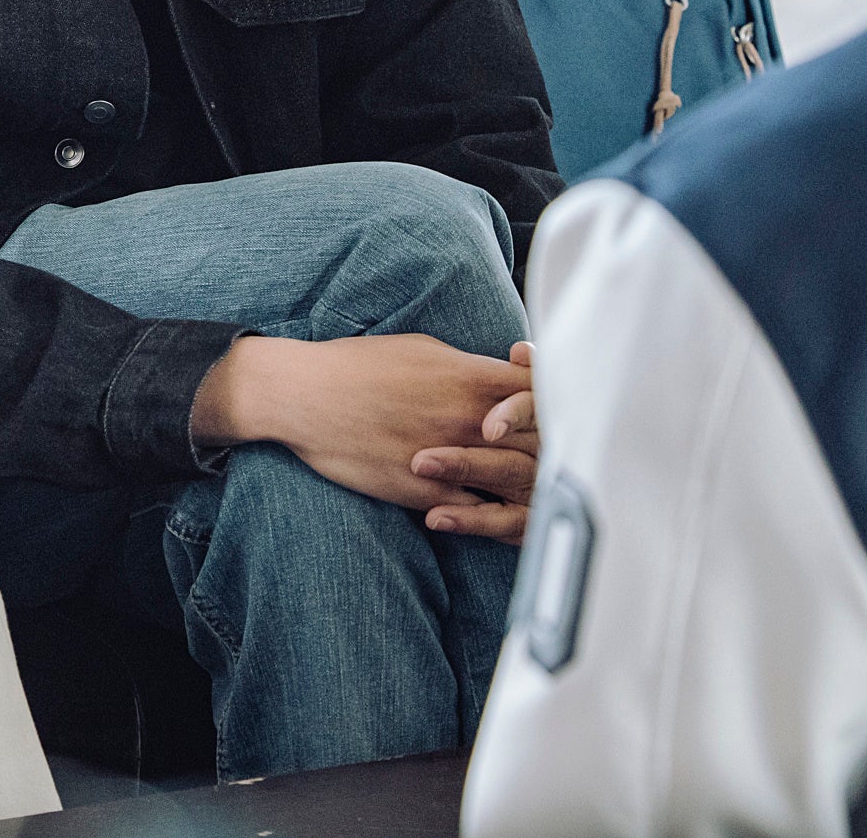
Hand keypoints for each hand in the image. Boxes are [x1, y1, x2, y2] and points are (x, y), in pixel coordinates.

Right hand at [191, 333, 530, 515]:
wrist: (302, 395)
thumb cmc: (356, 365)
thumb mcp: (421, 349)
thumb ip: (469, 366)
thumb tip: (498, 374)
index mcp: (472, 380)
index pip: (545, 393)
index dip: (559, 402)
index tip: (560, 408)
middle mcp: (470, 421)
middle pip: (544, 441)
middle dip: (557, 447)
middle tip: (564, 453)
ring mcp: (451, 461)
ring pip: (518, 483)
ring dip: (534, 486)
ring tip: (542, 489)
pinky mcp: (428, 493)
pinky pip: (482, 514)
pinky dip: (498, 517)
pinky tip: (505, 517)